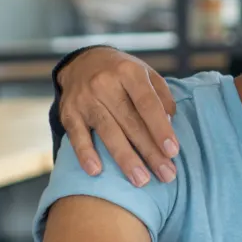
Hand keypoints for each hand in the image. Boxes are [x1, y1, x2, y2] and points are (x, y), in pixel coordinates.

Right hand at [57, 47, 177, 185]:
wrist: (83, 61)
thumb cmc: (124, 74)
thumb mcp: (147, 75)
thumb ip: (162, 98)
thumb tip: (169, 124)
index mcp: (129, 72)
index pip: (147, 104)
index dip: (160, 129)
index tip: (173, 152)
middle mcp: (105, 84)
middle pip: (130, 123)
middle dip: (150, 152)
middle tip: (166, 175)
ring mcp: (85, 99)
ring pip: (107, 132)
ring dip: (125, 159)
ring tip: (141, 180)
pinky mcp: (68, 113)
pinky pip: (77, 136)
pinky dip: (85, 154)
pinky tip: (96, 171)